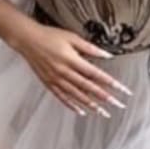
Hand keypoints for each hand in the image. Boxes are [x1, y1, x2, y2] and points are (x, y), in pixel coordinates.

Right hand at [13, 20, 131, 114]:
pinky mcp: (49, 84)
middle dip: (105, 97)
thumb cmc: (50, 36)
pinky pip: (62, 97)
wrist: (28, 40)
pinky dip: (72, 105)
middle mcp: (65, 73)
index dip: (110, 83)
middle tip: (117, 105)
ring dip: (91, 105)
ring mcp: (56, 80)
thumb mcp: (72, 38)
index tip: (121, 89)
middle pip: (89, 88)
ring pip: (77, 96)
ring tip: (103, 112)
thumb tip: (107, 54)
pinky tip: (81, 111)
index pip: (96, 74)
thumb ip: (90, 48)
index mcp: (72, 60)